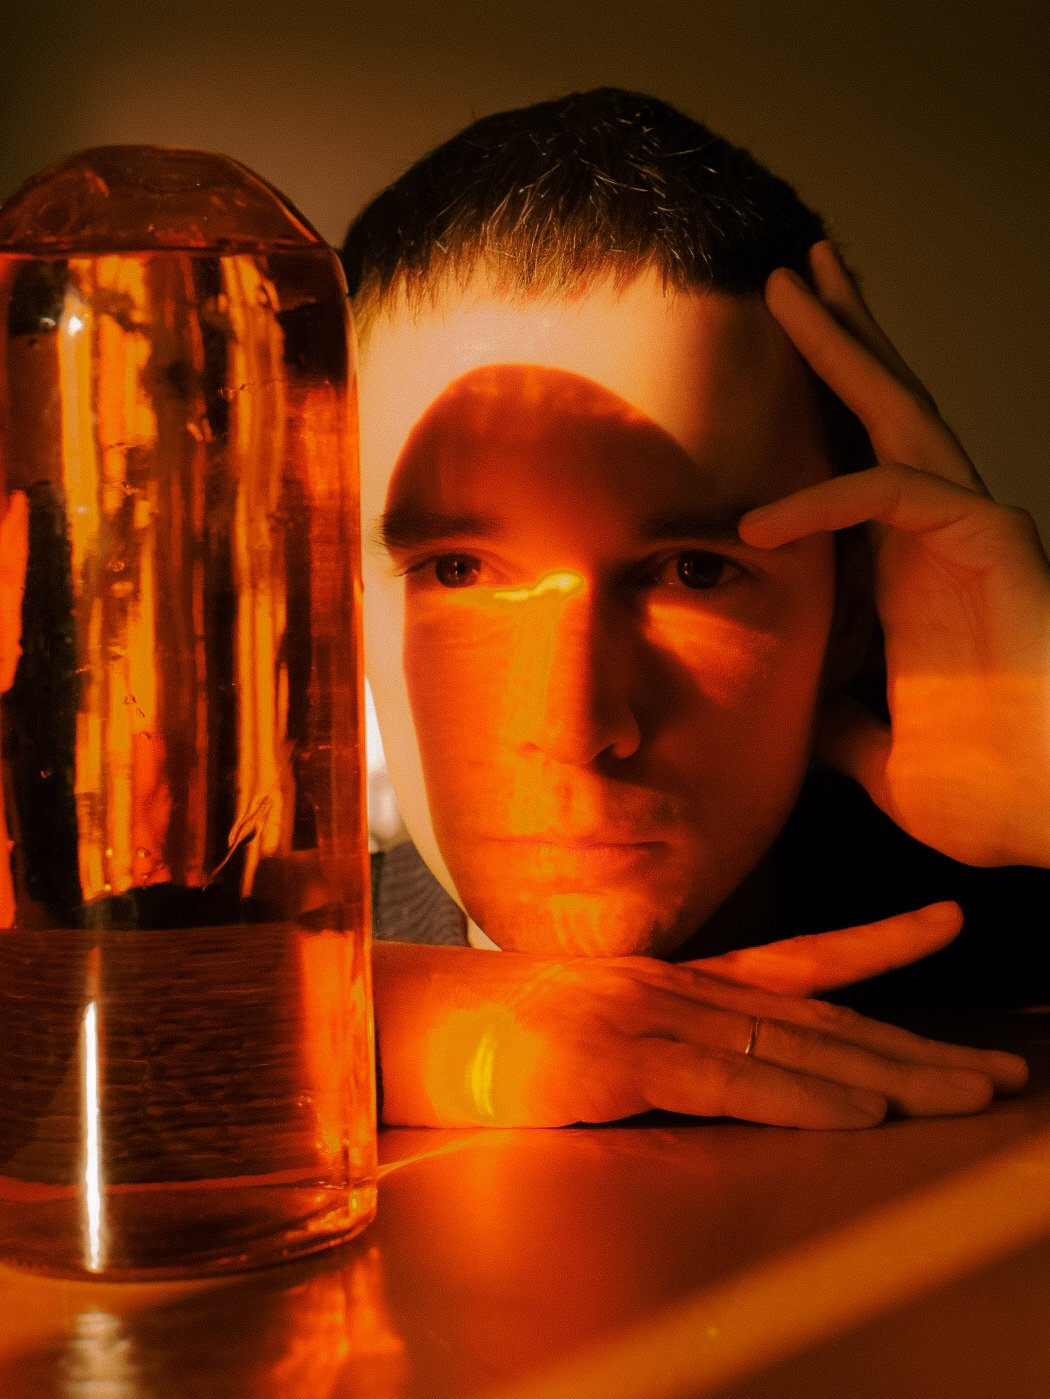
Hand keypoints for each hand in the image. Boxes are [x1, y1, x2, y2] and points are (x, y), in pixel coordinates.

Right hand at [372, 913, 1026, 1128]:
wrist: (402, 1026)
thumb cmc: (491, 1041)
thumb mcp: (591, 1040)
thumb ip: (659, 1053)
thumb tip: (719, 1079)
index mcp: (673, 985)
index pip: (795, 961)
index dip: (876, 946)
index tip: (943, 923)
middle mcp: (674, 990)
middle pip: (819, 1016)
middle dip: (916, 1044)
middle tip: (996, 1069)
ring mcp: (645, 1016)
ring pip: (792, 1044)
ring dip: (888, 1074)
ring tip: (964, 1091)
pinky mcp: (615, 1057)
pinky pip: (725, 1079)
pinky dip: (797, 1093)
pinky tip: (857, 1109)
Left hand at [740, 241, 1049, 868]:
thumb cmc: (987, 791)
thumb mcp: (879, 754)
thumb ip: (836, 723)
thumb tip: (800, 712)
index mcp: (910, 573)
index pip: (858, 470)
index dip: (824, 419)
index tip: (772, 387)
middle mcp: (940, 537)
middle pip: (884, 412)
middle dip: (841, 341)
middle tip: (790, 277)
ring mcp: (971, 531)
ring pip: (899, 415)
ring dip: (844, 348)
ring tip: (792, 283)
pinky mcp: (990, 542)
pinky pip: (893, 495)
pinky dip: (824, 500)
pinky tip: (760, 523)